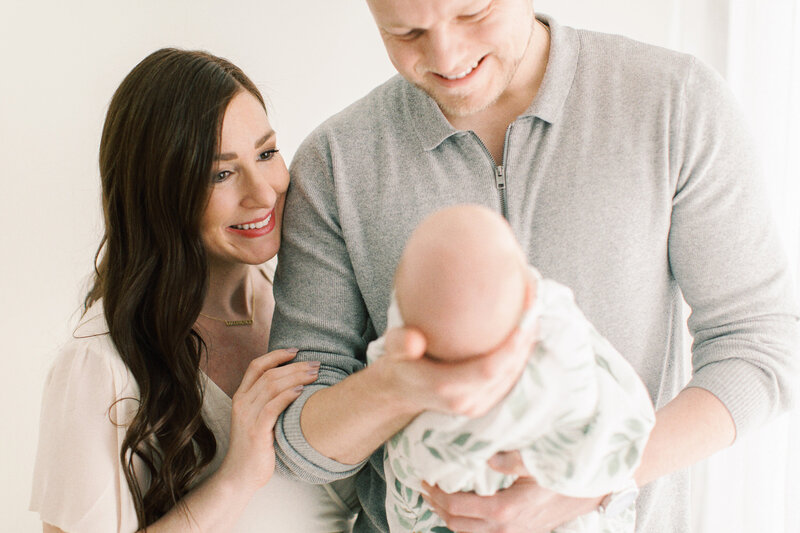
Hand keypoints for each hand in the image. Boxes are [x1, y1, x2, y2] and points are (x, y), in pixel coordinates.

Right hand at [217, 349, 319, 491]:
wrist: (240, 476)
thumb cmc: (255, 447)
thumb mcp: (257, 419)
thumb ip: (268, 401)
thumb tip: (295, 384)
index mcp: (241, 397)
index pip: (256, 366)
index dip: (276, 355)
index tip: (296, 351)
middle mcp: (242, 403)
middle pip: (269, 374)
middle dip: (295, 366)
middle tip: (316, 364)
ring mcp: (247, 417)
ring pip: (272, 386)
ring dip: (296, 377)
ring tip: (315, 375)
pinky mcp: (256, 431)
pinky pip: (272, 407)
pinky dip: (287, 396)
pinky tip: (301, 391)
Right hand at [373, 273, 538, 417]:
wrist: (401, 392)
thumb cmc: (400, 364)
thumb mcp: (393, 350)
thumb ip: (400, 344)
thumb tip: (413, 339)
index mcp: (446, 388)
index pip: (488, 369)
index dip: (511, 346)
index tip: (523, 316)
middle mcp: (467, 401)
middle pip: (508, 371)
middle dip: (526, 339)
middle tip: (534, 305)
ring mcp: (478, 405)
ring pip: (513, 375)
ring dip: (527, 345)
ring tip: (534, 312)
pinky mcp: (485, 402)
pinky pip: (510, 377)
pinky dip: (519, 354)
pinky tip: (524, 328)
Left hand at [422, 451, 602, 532]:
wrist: (585, 496)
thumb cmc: (560, 476)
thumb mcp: (537, 462)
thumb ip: (511, 459)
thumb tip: (486, 453)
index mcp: (504, 510)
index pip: (456, 506)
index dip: (436, 493)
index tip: (425, 477)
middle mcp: (503, 529)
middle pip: (454, 523)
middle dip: (435, 505)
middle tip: (424, 485)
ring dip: (446, 516)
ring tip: (435, 496)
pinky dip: (463, 523)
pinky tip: (458, 508)